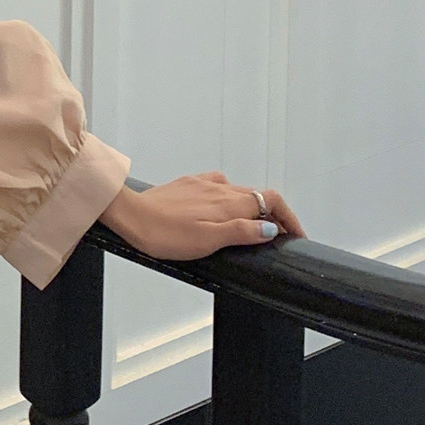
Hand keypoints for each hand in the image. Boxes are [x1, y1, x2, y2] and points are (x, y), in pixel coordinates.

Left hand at [100, 173, 304, 261]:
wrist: (129, 216)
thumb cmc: (164, 234)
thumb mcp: (208, 241)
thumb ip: (242, 232)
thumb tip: (271, 228)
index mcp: (228, 202)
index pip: (271, 200)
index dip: (289, 217)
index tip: (295, 235)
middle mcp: (218, 187)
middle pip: (257, 196)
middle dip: (272, 215)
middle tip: (277, 238)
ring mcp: (202, 184)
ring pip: (237, 192)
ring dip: (251, 207)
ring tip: (252, 229)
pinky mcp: (187, 184)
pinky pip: (217, 188)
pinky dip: (229, 200)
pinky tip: (220, 212)